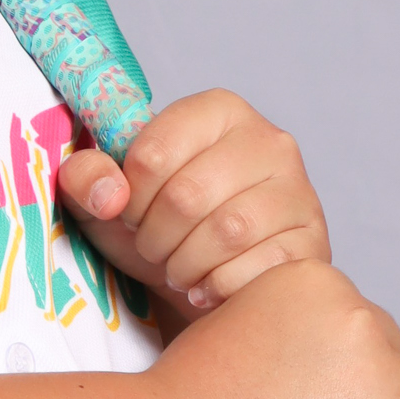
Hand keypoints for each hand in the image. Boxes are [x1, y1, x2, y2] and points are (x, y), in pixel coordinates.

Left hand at [58, 90, 328, 312]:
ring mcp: (299, 191)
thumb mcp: (105, 198)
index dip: (129, 197)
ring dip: (186, 265)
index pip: (153, 154)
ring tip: (179, 268)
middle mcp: (269, 140)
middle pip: (188, 196)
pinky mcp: (313, 241)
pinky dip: (221, 287)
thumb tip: (111, 194)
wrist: (202, 281)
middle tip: (153, 247)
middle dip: (155, 237)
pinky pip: (260, 269)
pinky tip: (209, 286)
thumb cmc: (154, 227)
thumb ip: (87, 177)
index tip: (131, 212)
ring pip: (228, 233)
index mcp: (217, 111)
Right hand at [146, 259, 399, 398]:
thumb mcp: (240, 324)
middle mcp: (351, 311)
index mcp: (312, 278)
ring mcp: (373, 365)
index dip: (333, 358)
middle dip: (362, 383)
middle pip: (389, 348)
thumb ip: (288, 328)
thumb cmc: (191, 396)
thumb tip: (324, 366)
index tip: (303, 387)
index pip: (356, 316)